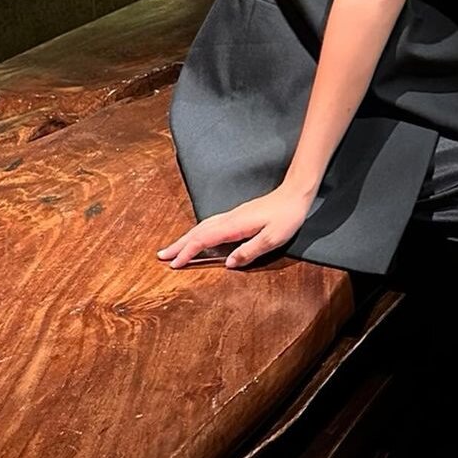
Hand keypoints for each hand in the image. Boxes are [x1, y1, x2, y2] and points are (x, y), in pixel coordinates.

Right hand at [157, 185, 312, 269]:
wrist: (296, 193)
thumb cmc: (287, 216)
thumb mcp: (272, 238)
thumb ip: (250, 251)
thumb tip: (227, 264)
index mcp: (235, 225)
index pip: (204, 239)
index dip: (187, 252)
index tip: (173, 264)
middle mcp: (230, 218)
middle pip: (198, 231)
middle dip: (179, 244)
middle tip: (161, 256)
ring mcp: (233, 215)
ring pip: (203, 226)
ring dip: (187, 237)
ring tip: (174, 248)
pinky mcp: (239, 215)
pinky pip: (212, 225)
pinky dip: (199, 232)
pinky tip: (200, 237)